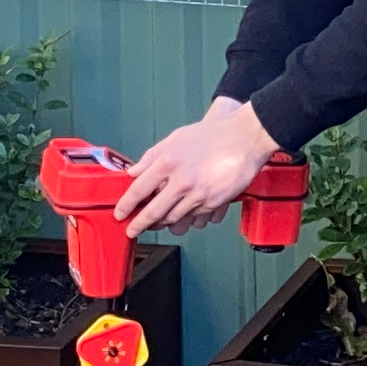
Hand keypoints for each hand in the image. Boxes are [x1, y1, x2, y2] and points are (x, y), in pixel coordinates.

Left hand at [115, 100, 280, 235]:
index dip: (127, 205)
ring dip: (163, 224)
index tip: (120, 213)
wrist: (246, 137)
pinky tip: (184, 217)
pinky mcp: (214, 203)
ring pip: (174, 220)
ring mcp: (199, 195)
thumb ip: (152, 156)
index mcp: (168, 162)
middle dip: (140, 225)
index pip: (139, 190)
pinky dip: (187, 220)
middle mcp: (181, 181)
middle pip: (154, 212)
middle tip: (133, 230)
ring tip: (157, 224)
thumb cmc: (214, 134)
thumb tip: (135, 171)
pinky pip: (195, 220)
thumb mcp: (176, 137)